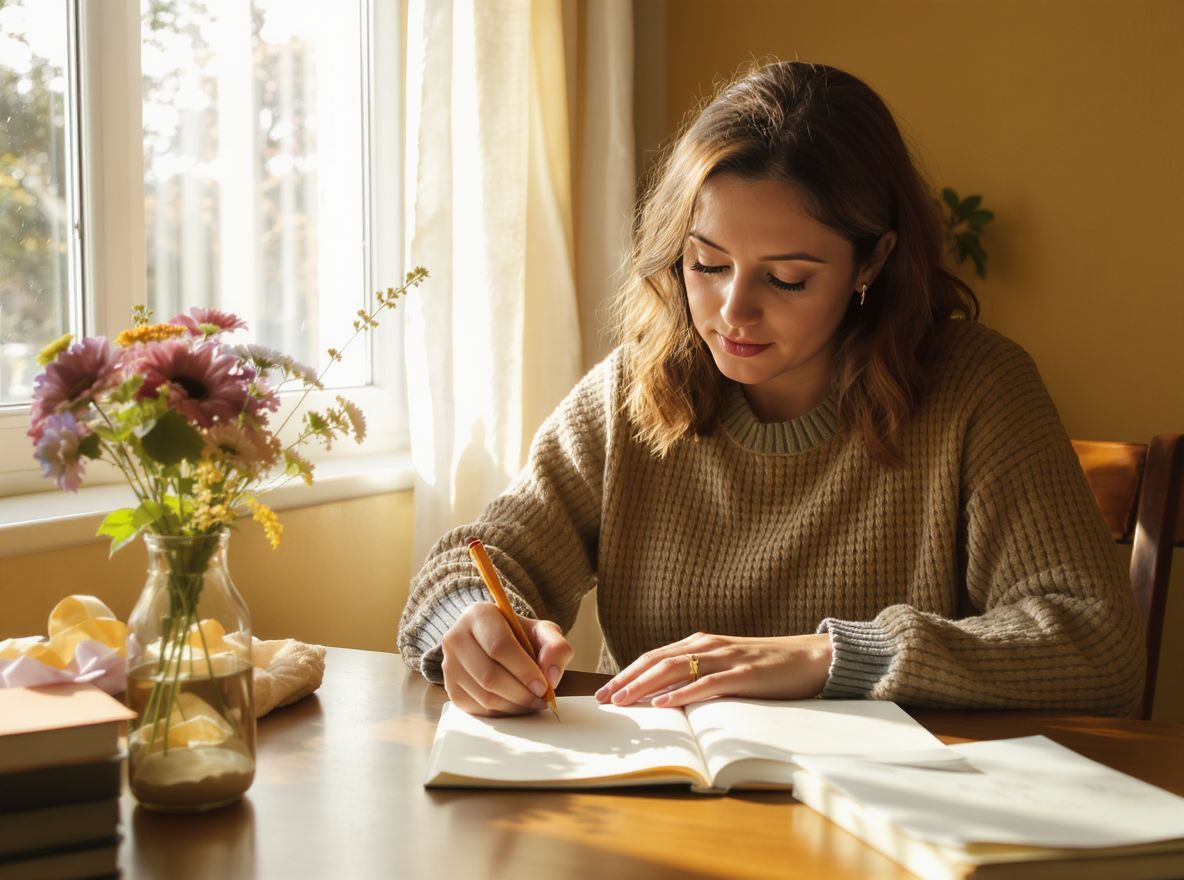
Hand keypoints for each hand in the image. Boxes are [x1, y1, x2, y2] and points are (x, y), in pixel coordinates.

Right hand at [440, 602, 573, 715]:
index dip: (524, 670)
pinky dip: (502, 712)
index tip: (543, 685)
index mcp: (478, 615)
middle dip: (521, 693)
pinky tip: (516, 703)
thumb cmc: (519, 635)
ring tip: (532, 701)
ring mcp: (449, 664)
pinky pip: (478, 709)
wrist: (494, 640)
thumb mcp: (542, 631)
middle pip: (489, 675)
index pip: (499, 646)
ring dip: (514, 705)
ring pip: (484, 696)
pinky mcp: (450, 688)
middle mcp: (456, 638)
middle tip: (541, 698)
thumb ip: (556, 647)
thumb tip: (551, 676)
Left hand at [594, 632, 832, 707]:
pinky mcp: (744, 673)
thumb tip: (665, 696)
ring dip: (644, 686)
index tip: (603, 692)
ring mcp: (726, 657)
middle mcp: (707, 645)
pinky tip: (664, 704)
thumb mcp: (727, 665)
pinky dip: (682, 693)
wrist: (812, 656)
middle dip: (625, 680)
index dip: (626, 673)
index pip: (653, 657)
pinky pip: (707, 683)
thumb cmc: (768, 665)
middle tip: (602, 700)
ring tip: (622, 701)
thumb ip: (699, 673)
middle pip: (656, 661)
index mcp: (700, 643)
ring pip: (674, 669)